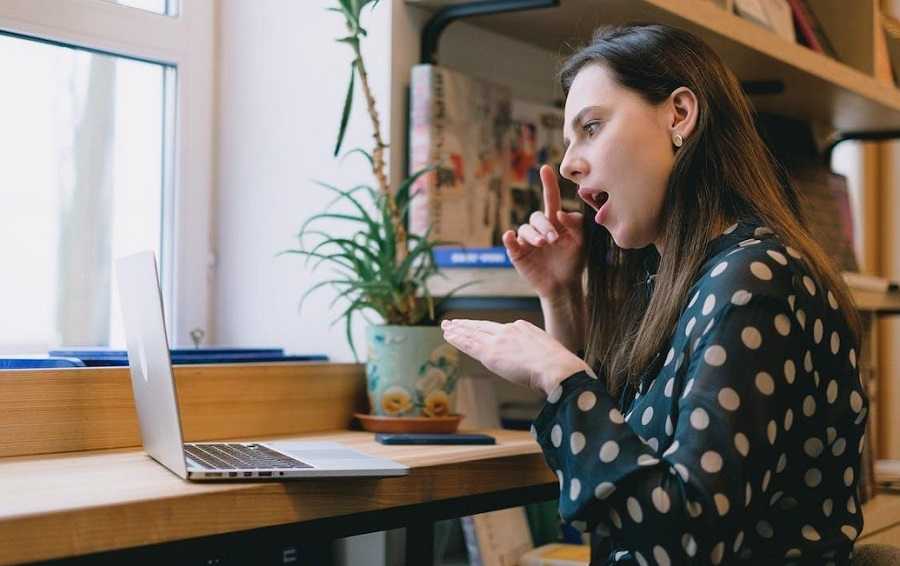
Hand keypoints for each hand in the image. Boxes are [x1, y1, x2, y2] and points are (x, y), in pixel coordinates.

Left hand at [441, 318, 593, 394]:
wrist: (557, 368)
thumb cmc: (559, 368)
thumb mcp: (549, 354)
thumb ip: (538, 357)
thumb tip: (539, 368)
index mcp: (524, 328)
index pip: (499, 329)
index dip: (486, 329)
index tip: (478, 328)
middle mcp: (509, 330)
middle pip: (483, 327)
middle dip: (467, 325)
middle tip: (454, 322)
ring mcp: (499, 340)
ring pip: (473, 333)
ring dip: (458, 331)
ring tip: (446, 328)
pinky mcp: (491, 353)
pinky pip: (469, 344)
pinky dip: (457, 339)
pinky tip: (448, 336)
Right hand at [503, 165, 584, 299]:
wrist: (564, 285)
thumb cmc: (573, 262)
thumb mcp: (581, 241)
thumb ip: (576, 224)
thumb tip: (559, 213)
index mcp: (555, 222)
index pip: (550, 199)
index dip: (548, 184)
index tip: (545, 169)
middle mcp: (539, 228)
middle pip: (537, 217)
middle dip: (545, 226)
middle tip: (553, 239)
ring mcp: (527, 240)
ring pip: (525, 229)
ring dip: (534, 234)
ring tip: (544, 244)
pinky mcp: (517, 253)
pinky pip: (510, 242)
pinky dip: (509, 238)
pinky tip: (511, 236)